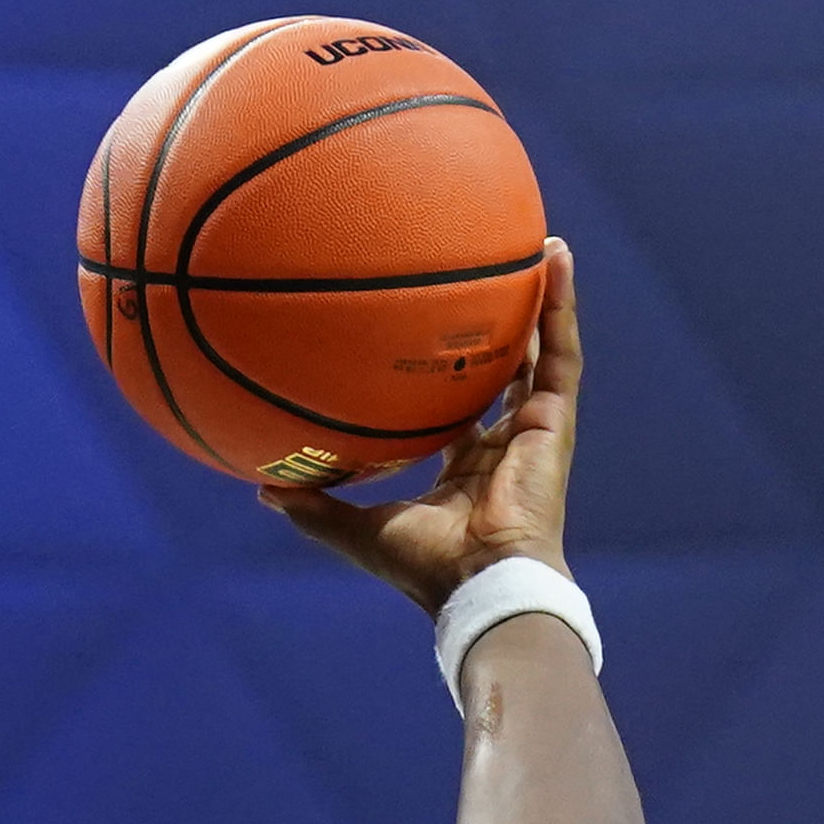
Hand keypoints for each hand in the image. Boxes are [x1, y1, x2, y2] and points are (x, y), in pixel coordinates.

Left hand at [265, 237, 583, 614]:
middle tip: (484, 273)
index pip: (457, 405)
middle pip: (502, 367)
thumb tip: (261, 488)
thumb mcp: (357, 532)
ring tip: (536, 240)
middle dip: (497, 323)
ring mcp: (533, 429)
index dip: (447, 370)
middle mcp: (501, 442)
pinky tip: (552, 256)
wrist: (481, 582)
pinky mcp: (554, 420)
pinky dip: (560, 303)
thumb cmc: (425, 568)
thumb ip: (316, 507)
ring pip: (540, 348)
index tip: (428, 331)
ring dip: (540, 296)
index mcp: (463, 465)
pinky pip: (561, 350)